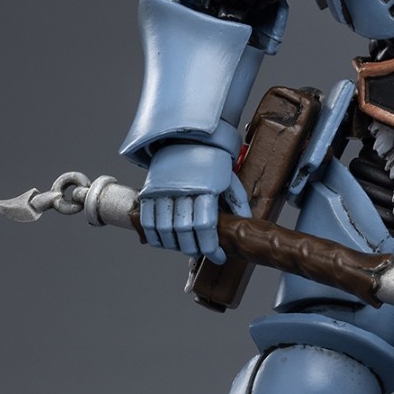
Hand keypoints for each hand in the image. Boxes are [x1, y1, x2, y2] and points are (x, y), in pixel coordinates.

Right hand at [138, 140, 250, 263]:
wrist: (187, 137)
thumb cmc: (212, 160)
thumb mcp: (229, 179)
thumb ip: (237, 202)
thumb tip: (246, 224)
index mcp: (206, 186)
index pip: (206, 226)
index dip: (211, 247)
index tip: (219, 257)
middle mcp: (182, 188)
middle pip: (184, 230)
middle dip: (193, 248)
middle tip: (201, 252)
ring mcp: (163, 189)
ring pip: (164, 228)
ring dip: (174, 245)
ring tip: (184, 248)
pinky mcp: (149, 190)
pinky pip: (147, 220)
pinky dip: (154, 236)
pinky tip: (164, 242)